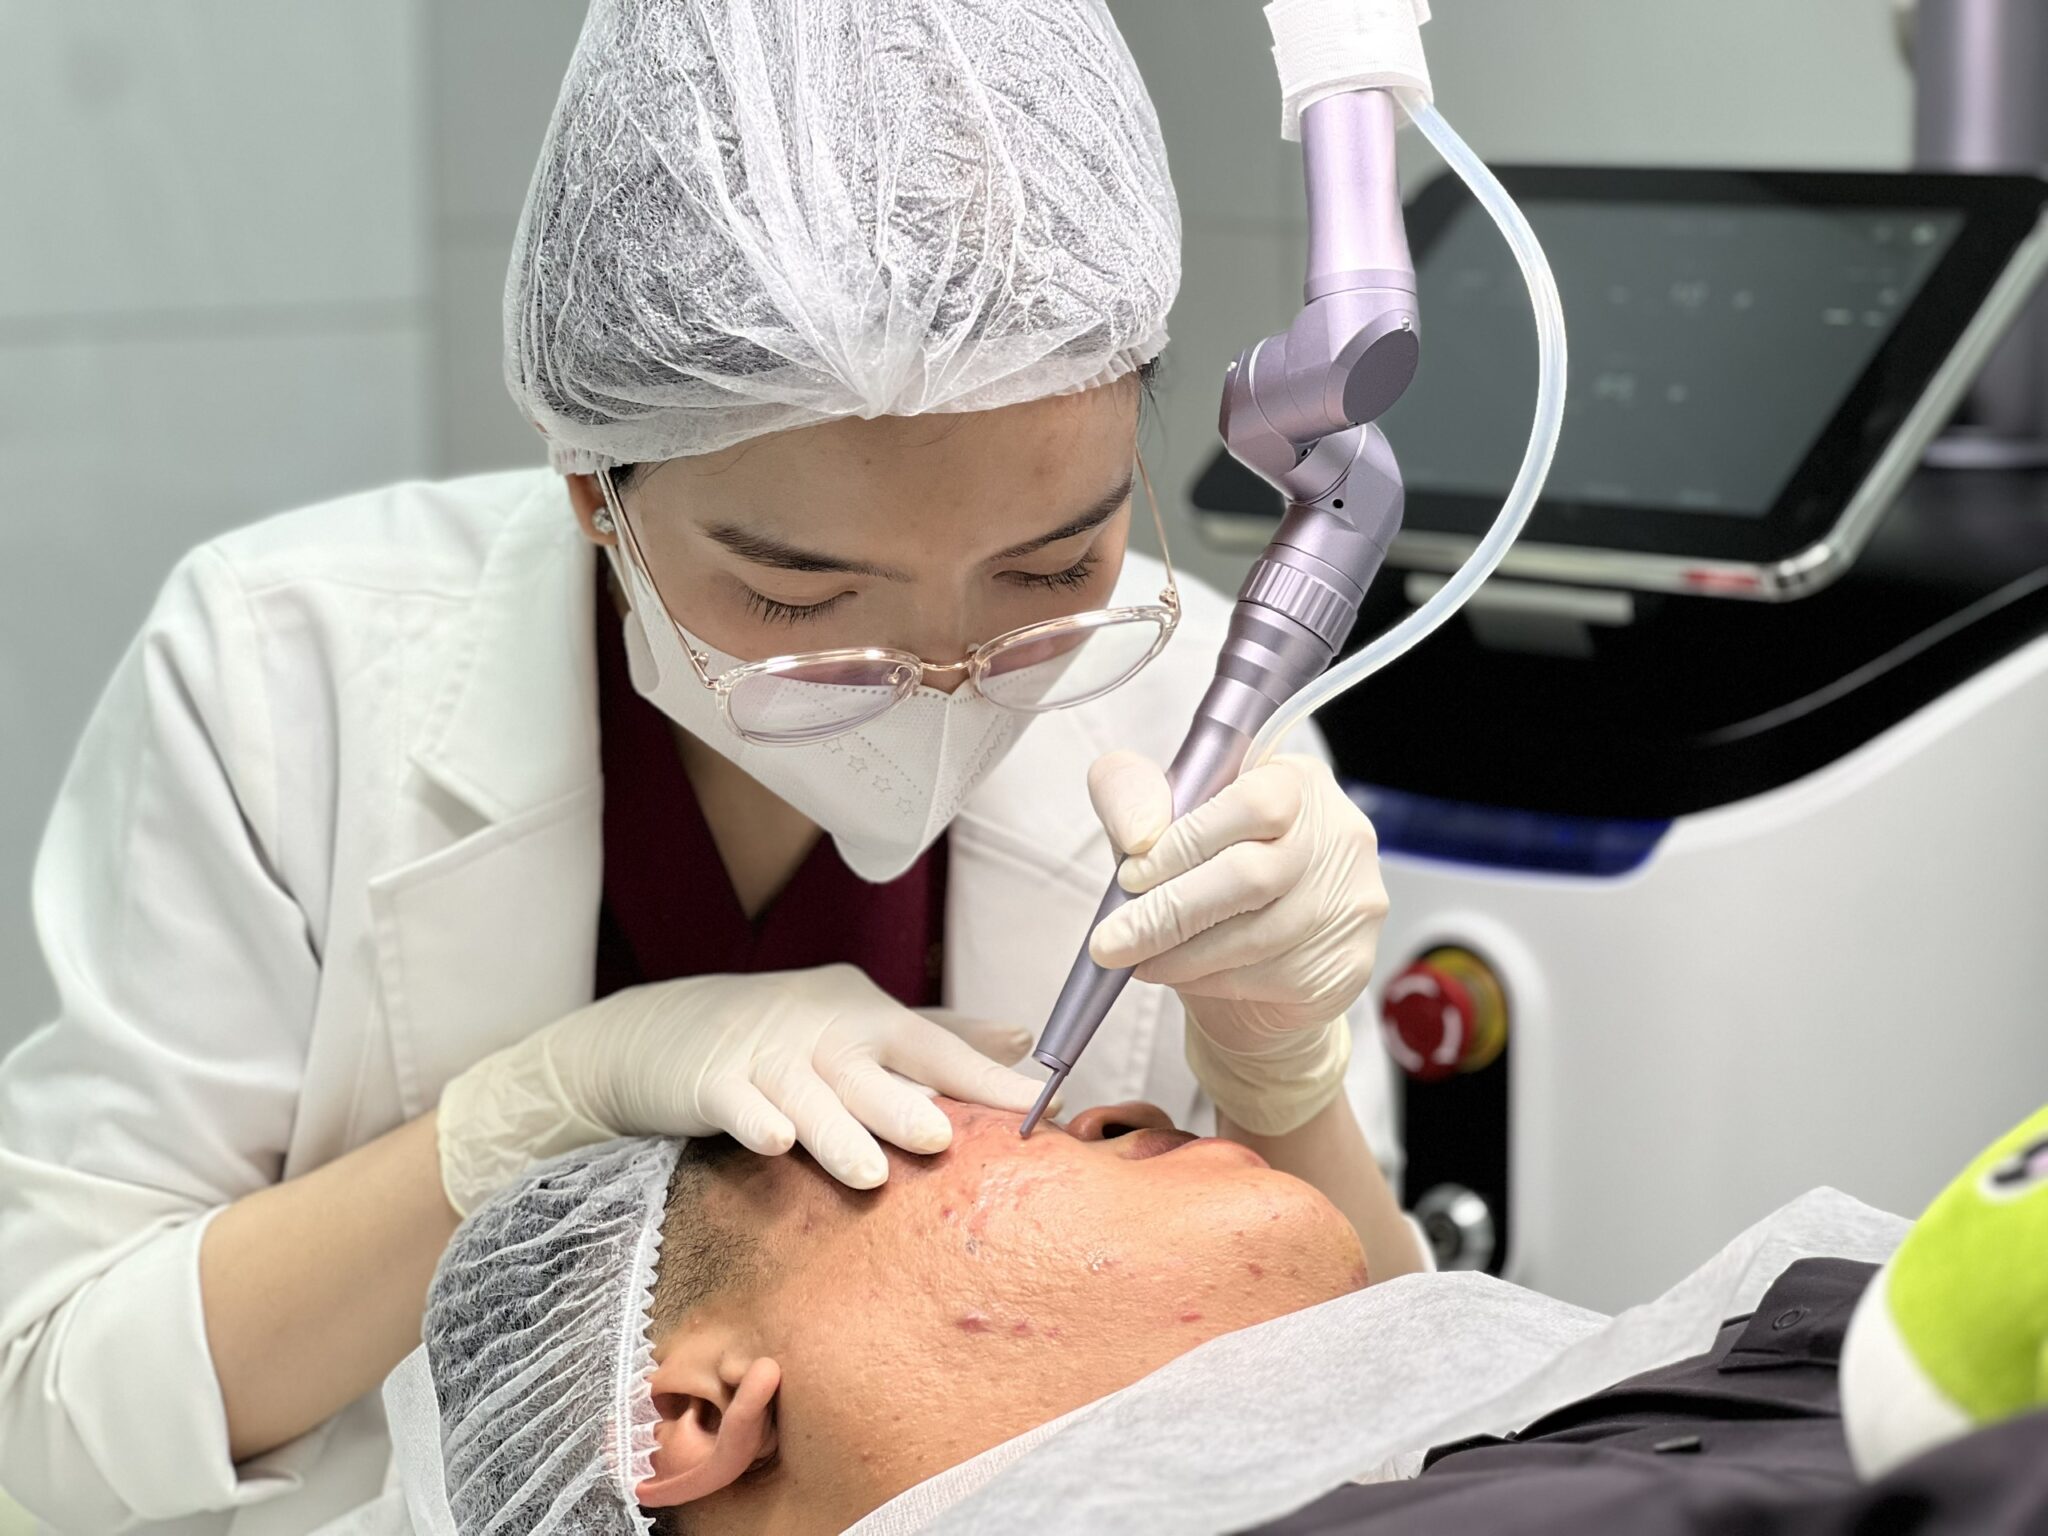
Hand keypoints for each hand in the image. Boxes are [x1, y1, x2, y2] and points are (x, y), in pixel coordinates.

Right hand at [438, 964, 1044, 1211]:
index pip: (931, 1043)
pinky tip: (772, 1142)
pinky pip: (735, 1102)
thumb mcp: (858, 1023)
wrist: (660, 1032)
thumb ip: (939, 1033)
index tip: (1036, 1106)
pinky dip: (753, 1120)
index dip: (981, 1076)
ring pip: (806, 1096)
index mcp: (865, 1013)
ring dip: (836, 1133)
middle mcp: (820, 1028)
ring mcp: (762, 1053)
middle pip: (868, 1067)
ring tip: (869, 1176)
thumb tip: (1022, 1038)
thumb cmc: (781, 1035)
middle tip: (943, 1138)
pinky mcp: (709, 1081)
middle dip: (904, 1102)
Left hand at [1085, 751, 1387, 1132]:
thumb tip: (1139, 834)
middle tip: (1110, 941)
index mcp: (1294, 780)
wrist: (1254, 960)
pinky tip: (1178, 974)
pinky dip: (1208, 980)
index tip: (1129, 875)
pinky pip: (1270, 976)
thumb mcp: (1158, 822)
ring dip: (1181, 954)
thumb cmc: (1203, 872)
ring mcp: (1354, 901)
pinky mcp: (1348, 963)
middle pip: (1251, 875)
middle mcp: (1338, 834)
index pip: (1252, 802)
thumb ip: (1131, 795)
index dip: (1184, 843)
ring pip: (1258, 935)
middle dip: (1167, 912)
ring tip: (1136, 959)